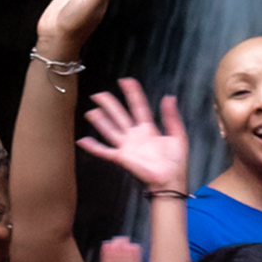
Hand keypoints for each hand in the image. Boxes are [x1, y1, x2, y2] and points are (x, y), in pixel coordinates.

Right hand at [76, 72, 190, 193]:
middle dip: (109, 104)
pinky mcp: (122, 158)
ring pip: (110, 130)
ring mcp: (127, 146)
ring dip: (100, 121)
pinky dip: (93, 147)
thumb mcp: (178, 135)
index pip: (138, 106)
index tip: (126, 81)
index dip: (132, 93)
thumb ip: (172, 117)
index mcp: (148, 129)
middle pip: (119, 115)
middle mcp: (135, 136)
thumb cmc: (175, 162)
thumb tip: (169, 97)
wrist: (171, 180)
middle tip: (99, 94)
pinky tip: (83, 141)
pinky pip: (104, 151)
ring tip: (91, 111)